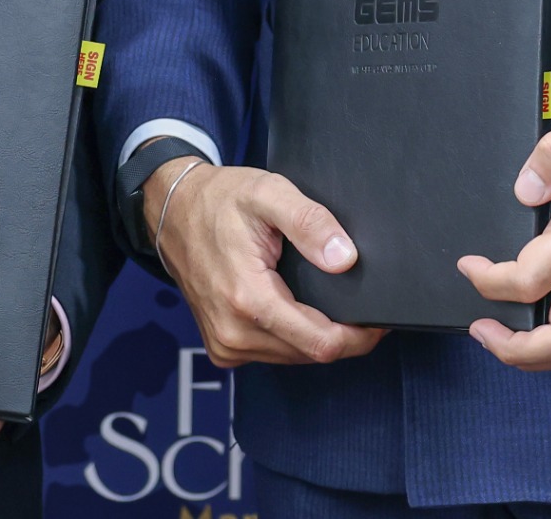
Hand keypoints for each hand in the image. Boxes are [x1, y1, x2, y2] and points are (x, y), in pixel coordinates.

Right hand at [143, 159, 386, 368]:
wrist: (171, 210)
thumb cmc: (219, 199)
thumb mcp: (268, 192)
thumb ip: (310, 222)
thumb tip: (345, 259)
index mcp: (248, 300)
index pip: (322, 343)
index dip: (359, 336)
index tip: (379, 318)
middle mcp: (234, 332)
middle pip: (311, 354)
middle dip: (341, 334)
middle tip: (358, 303)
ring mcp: (225, 344)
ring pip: (294, 357)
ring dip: (316, 335)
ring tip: (326, 300)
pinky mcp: (222, 347)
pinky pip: (273, 353)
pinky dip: (292, 337)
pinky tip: (295, 307)